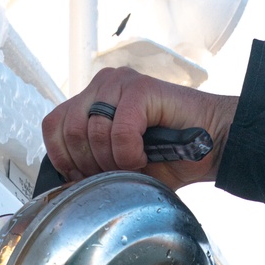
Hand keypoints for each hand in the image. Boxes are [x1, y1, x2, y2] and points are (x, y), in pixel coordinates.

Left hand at [41, 67, 238, 190]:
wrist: (211, 144)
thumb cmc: (169, 157)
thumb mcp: (119, 165)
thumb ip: (90, 164)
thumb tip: (67, 183)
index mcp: (92, 100)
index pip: (53, 126)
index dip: (65, 159)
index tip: (87, 177)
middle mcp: (102, 85)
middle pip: (69, 130)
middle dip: (90, 164)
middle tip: (117, 172)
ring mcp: (120, 82)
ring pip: (93, 132)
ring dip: (114, 161)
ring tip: (136, 164)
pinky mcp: (140, 87)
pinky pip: (119, 131)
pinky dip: (130, 154)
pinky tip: (145, 156)